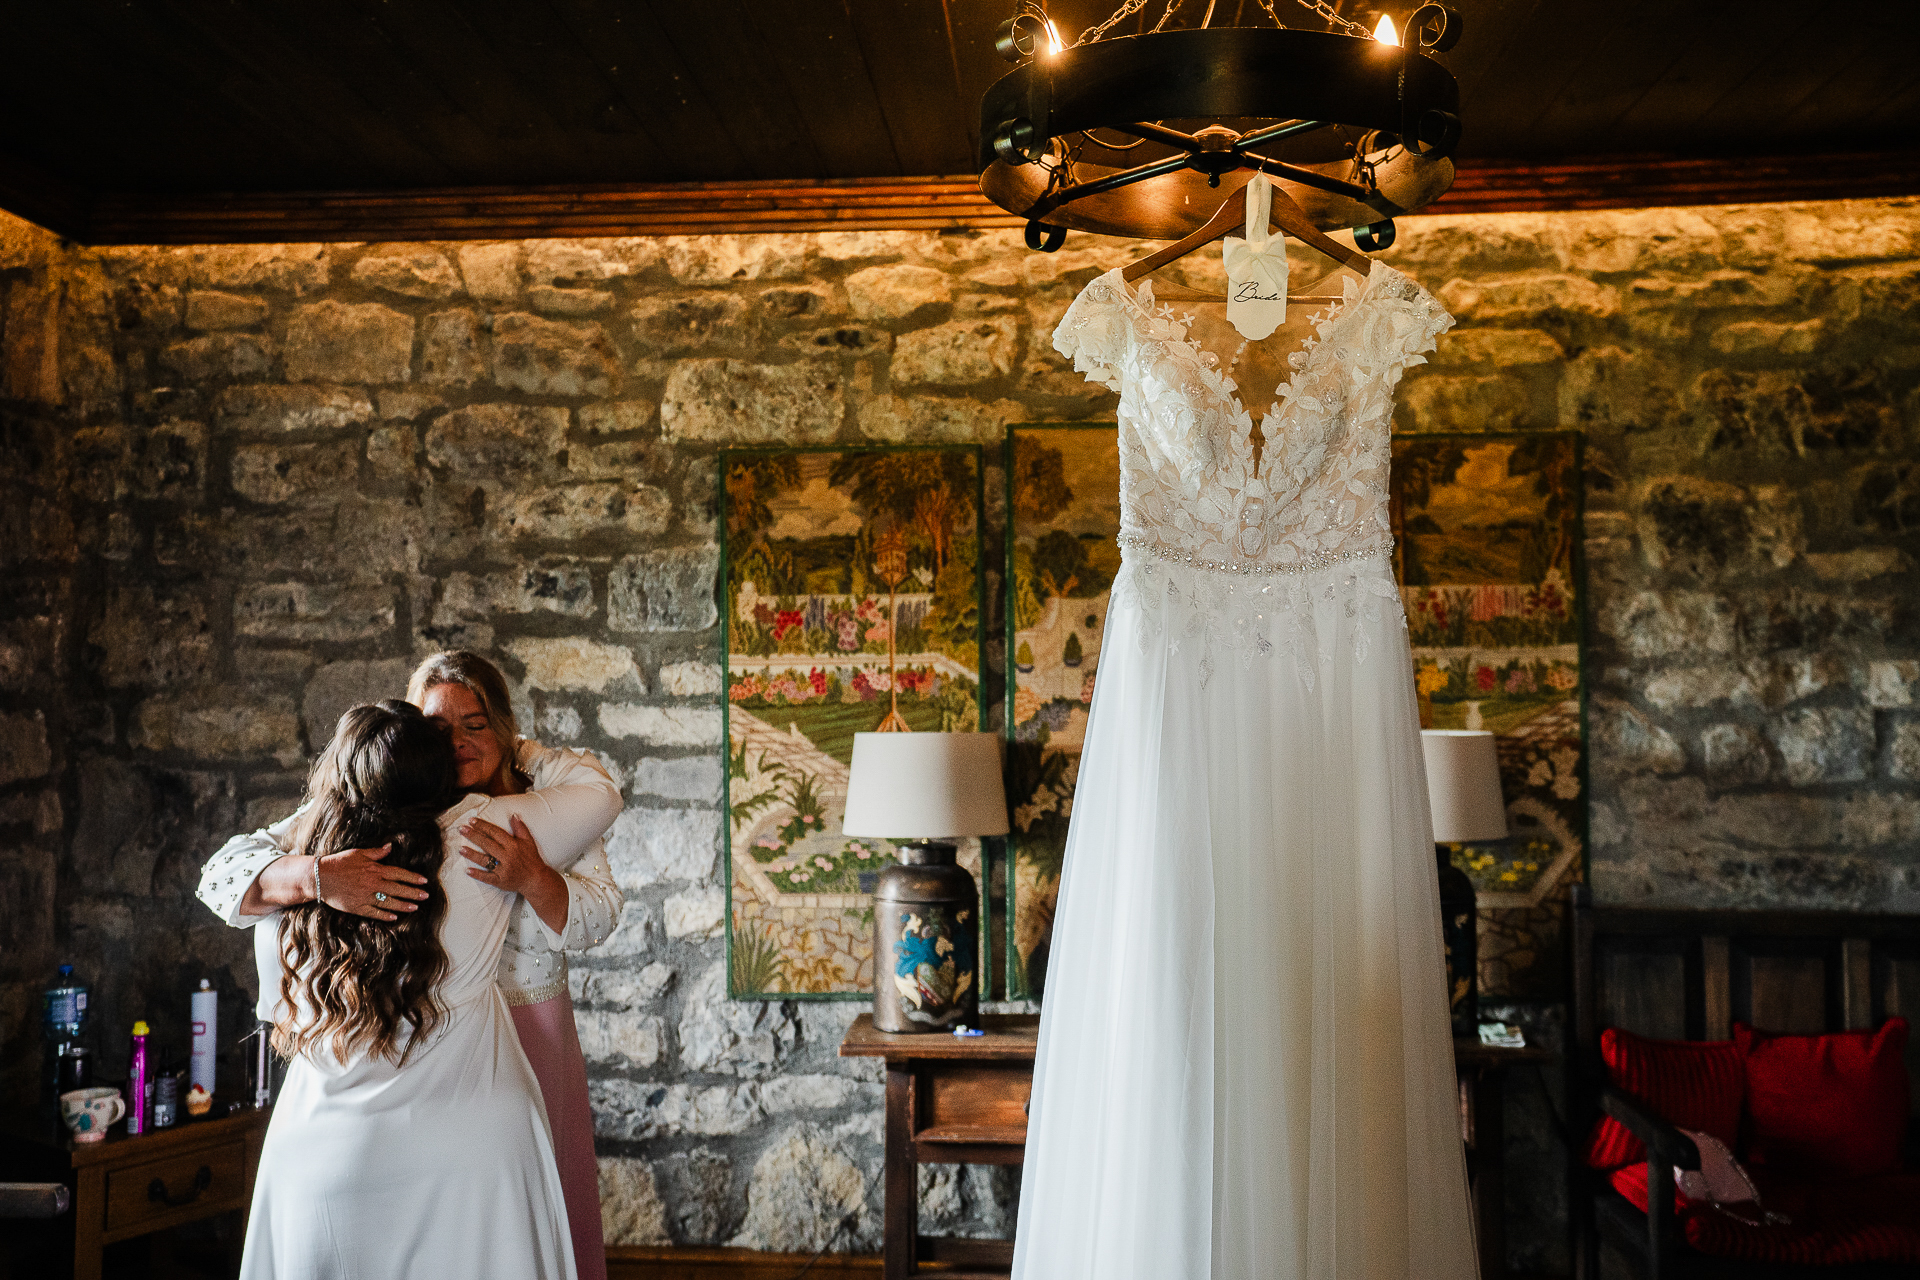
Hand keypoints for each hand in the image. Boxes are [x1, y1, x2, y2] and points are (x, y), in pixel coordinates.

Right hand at [315, 845, 431, 922]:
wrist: (319, 877)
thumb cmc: (339, 863)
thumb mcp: (359, 853)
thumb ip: (376, 852)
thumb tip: (390, 846)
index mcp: (375, 870)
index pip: (399, 874)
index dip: (413, 878)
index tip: (424, 881)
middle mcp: (373, 884)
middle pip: (398, 889)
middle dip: (413, 893)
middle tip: (426, 896)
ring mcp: (365, 897)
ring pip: (389, 903)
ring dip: (403, 905)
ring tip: (415, 908)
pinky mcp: (357, 907)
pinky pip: (374, 913)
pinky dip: (385, 916)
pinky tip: (394, 918)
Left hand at [457, 815, 557, 896]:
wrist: (536, 879)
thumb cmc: (532, 859)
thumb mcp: (529, 841)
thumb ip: (520, 828)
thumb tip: (513, 815)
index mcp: (513, 845)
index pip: (495, 833)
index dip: (483, 826)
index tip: (472, 821)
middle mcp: (507, 856)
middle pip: (487, 844)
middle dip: (473, 836)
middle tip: (461, 829)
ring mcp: (503, 869)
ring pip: (485, 860)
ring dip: (472, 854)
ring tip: (461, 848)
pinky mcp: (500, 881)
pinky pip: (487, 878)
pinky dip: (477, 874)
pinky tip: (467, 870)